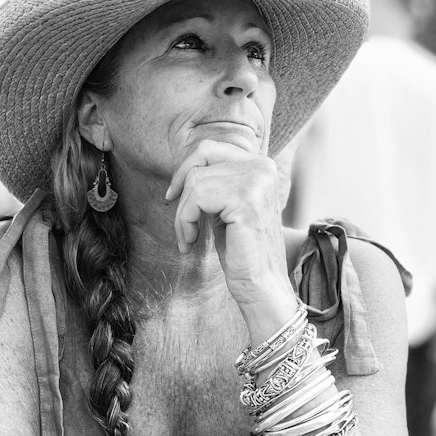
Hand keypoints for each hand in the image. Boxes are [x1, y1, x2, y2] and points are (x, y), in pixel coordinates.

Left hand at [165, 137, 294, 319]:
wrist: (261, 286)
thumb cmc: (241, 251)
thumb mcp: (225, 207)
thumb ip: (215, 183)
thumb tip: (185, 169)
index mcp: (261, 165)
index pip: (210, 149)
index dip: (186, 169)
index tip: (172, 196)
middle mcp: (263, 167)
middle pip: (201, 160)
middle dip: (182, 190)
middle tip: (179, 221)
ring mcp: (256, 181)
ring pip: (195, 181)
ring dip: (183, 214)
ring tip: (187, 238)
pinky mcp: (245, 200)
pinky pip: (197, 199)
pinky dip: (185, 222)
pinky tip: (190, 242)